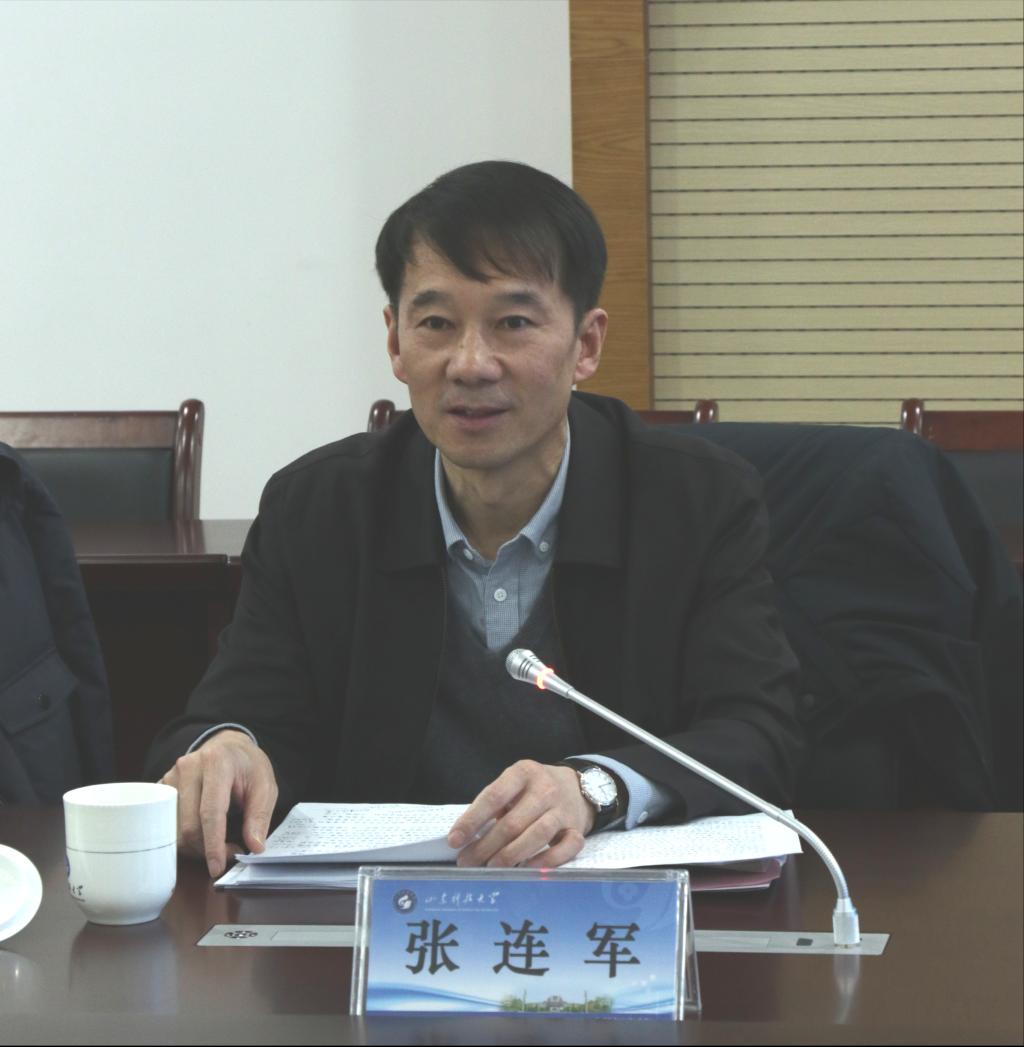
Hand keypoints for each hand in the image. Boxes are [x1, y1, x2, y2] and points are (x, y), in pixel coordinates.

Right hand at [160, 729, 277, 878]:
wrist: (227, 746)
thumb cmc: (247, 766)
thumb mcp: (265, 785)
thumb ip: (259, 816)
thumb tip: (254, 847)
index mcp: (217, 762)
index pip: (210, 811)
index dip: (213, 844)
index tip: (217, 867)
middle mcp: (188, 767)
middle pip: (188, 825)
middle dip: (206, 849)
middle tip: (229, 853)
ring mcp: (171, 777)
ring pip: (174, 829)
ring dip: (194, 847)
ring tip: (217, 843)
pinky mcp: (161, 788)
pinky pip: (165, 823)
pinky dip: (182, 837)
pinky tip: (200, 835)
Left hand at [446, 760, 593, 868]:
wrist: (577, 785)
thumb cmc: (534, 788)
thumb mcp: (514, 783)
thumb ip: (494, 803)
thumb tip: (465, 836)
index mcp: (523, 773)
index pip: (494, 796)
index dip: (472, 820)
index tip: (455, 840)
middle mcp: (545, 789)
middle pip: (513, 822)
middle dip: (486, 846)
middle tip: (467, 862)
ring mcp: (563, 809)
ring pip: (537, 835)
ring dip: (510, 855)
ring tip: (491, 868)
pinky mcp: (577, 828)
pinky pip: (566, 848)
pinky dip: (547, 860)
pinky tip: (527, 868)